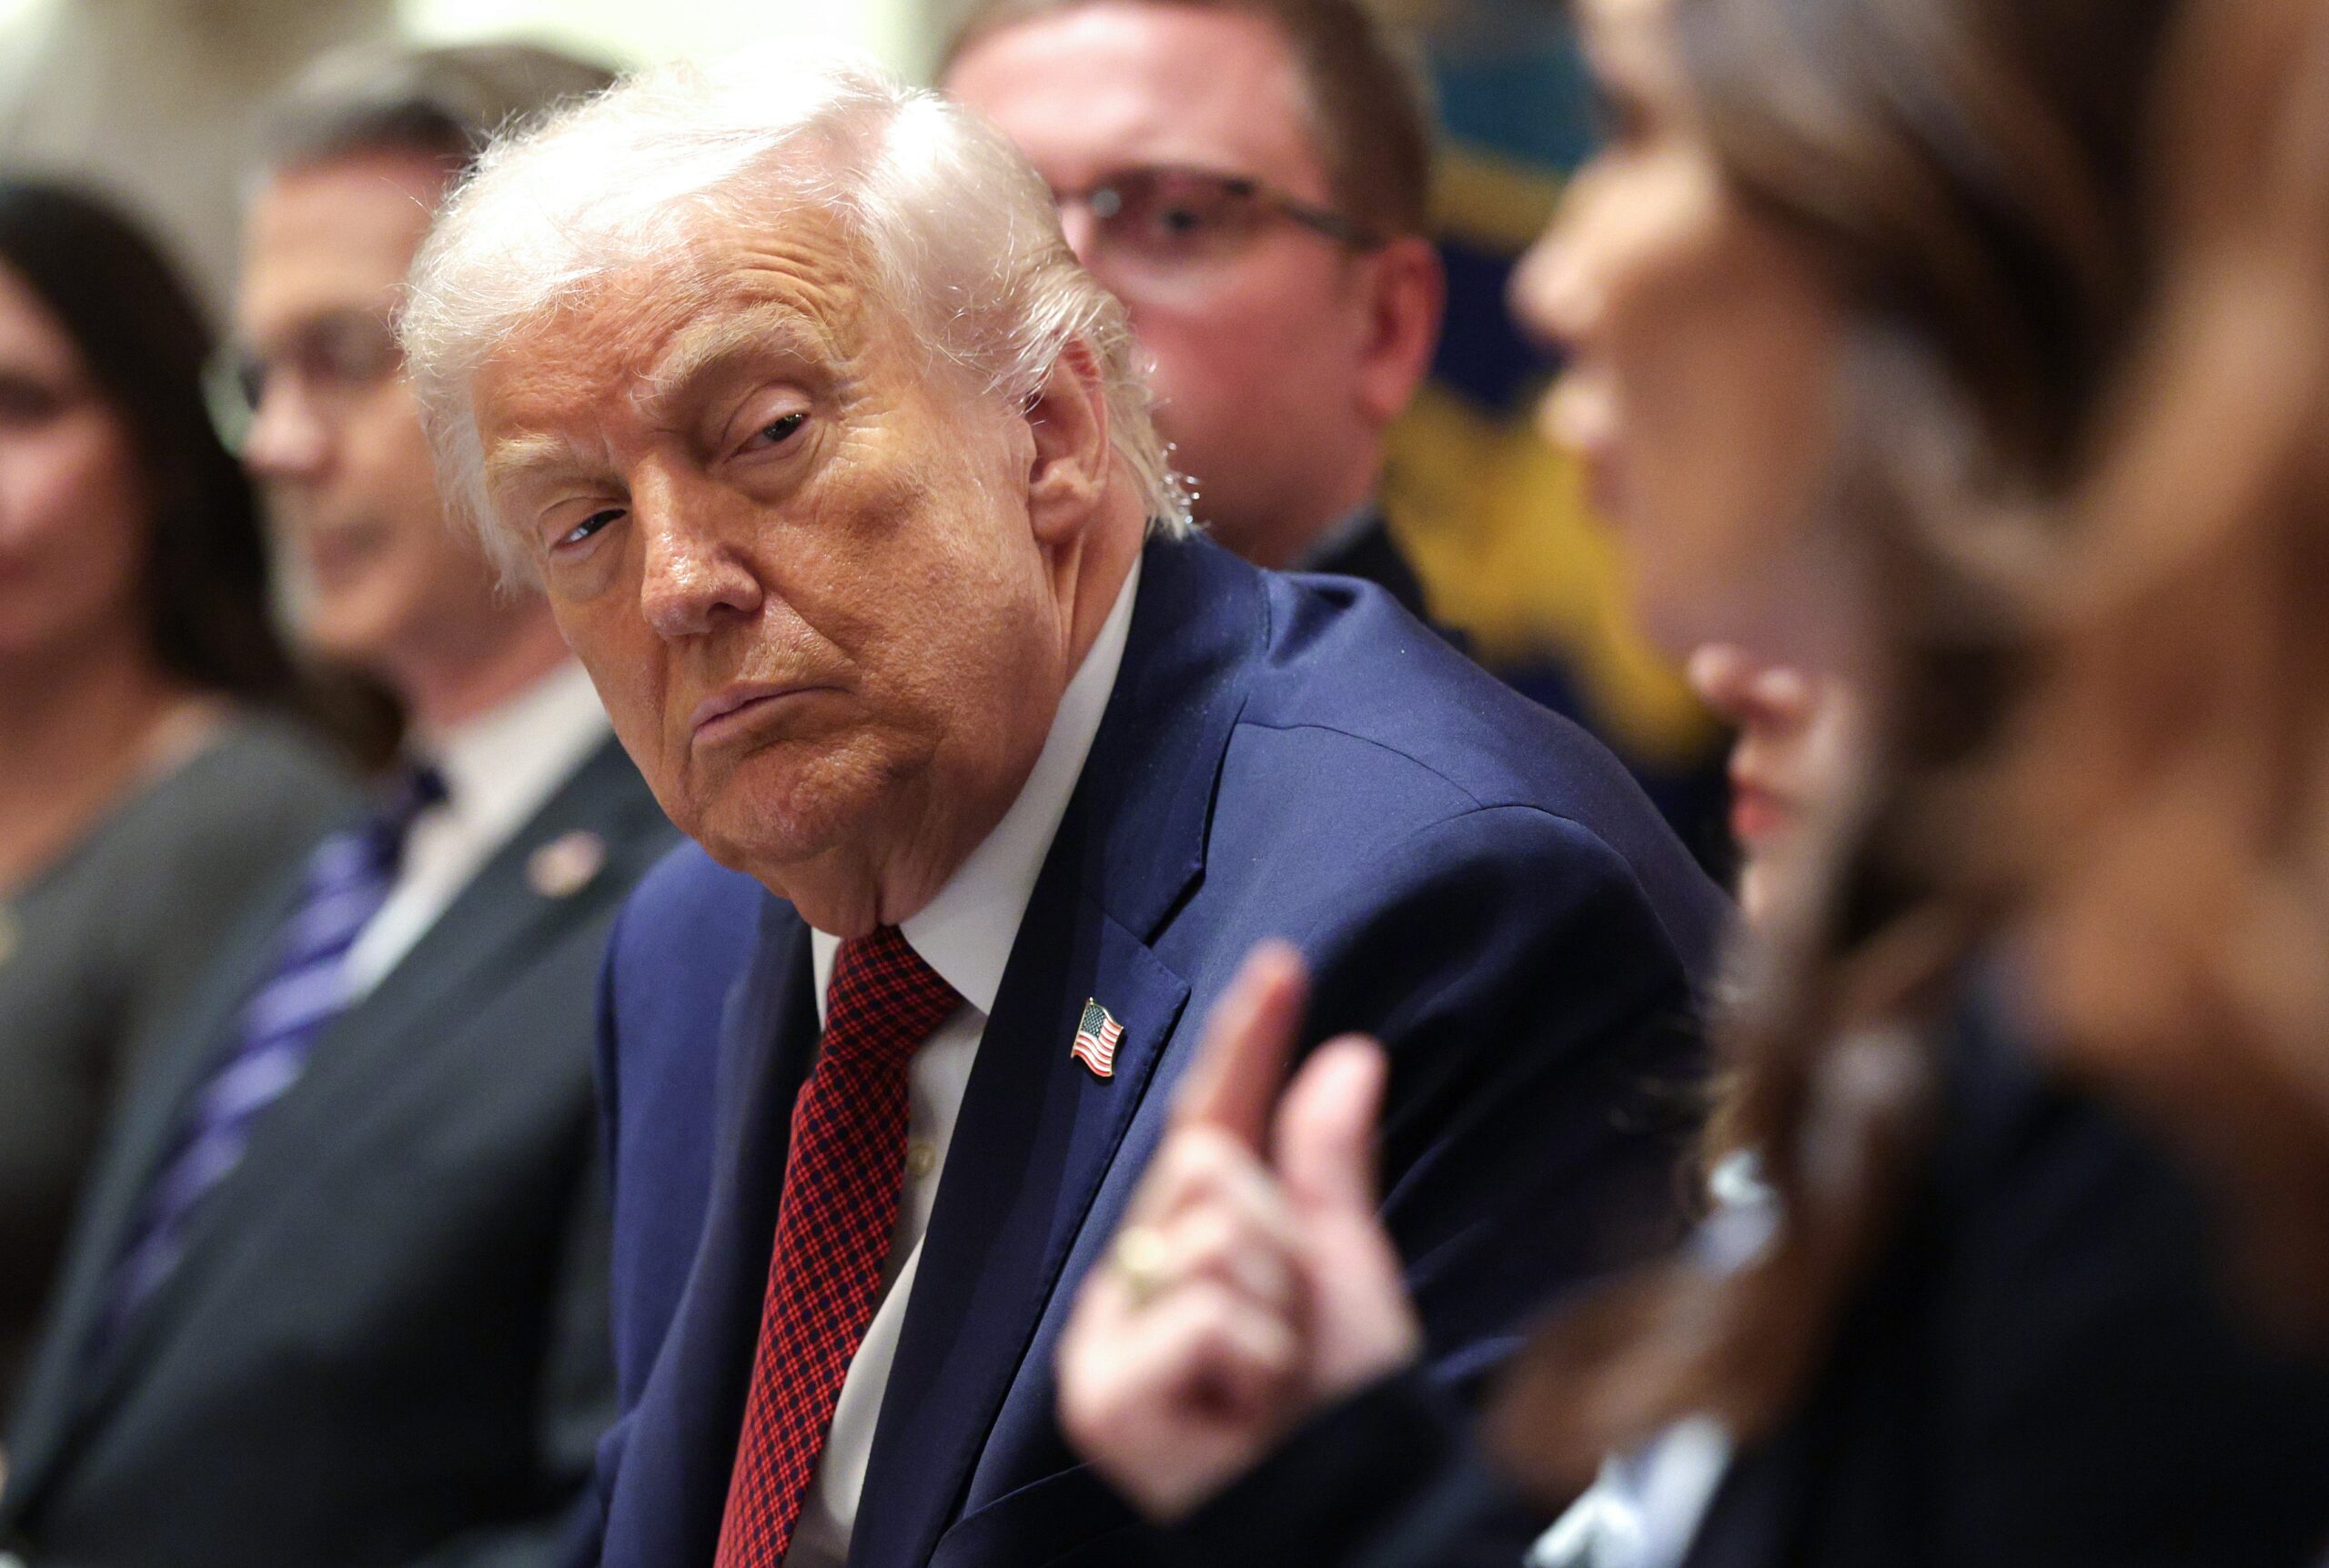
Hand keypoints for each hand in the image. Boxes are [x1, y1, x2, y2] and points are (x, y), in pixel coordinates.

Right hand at [1056, 941, 1421, 1519]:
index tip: (1282, 966)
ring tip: (1271, 1378)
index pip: (1213, 1123)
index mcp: (1193, 1242)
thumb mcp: (1346, 1271)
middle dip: (1279, 1239)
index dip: (1246, 1046)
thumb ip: (1329, 1165)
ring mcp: (1111, 1333)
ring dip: (1276, 1304)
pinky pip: (1203, 1306)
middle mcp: (1137, 1276)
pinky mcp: (1101, 1390)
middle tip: (1289, 1330)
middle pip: (1208, 1165)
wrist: (1341, 1511)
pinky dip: (1253, 1355)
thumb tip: (1347, 1054)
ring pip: (1210, 1228)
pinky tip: (1243, 1409)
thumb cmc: (1339, 1408)